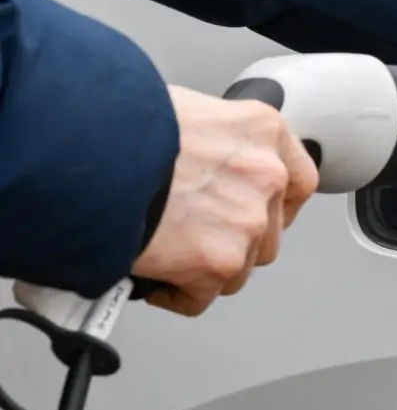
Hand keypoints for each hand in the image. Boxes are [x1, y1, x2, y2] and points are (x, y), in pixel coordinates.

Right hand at [131, 86, 318, 315]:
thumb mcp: (188, 112)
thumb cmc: (122, 127)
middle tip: (198, 232)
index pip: (299, 179)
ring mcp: (248, 222)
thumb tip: (210, 164)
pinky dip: (178, 294)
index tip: (261, 211)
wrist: (85, 155)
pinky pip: (203, 297)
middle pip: (270, 229)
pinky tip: (156, 275)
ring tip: (172, 250)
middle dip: (236, 237)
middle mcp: (266, 175)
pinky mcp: (219, 263)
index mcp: (264, 131)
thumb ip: (218, 143)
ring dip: (209, 265)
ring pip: (241, 266)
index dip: (277, 201)